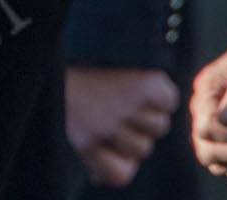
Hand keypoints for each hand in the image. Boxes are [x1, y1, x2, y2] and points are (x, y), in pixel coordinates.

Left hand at [67, 65, 178, 187]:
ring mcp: (128, 106)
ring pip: (158, 127)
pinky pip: (169, 100)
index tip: (102, 141)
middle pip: (144, 150)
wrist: (58, 49)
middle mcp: (109, 127)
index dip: (116, 159)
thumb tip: (102, 178)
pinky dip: (161, 94)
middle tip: (111, 107)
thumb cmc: (66, 89)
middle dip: (131, 133)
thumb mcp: (71, 129)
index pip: (122, 174)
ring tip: (125, 92)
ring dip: (147, 112)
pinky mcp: (147, 85)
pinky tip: (144, 84)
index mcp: (85, 142)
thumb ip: (92, 158)